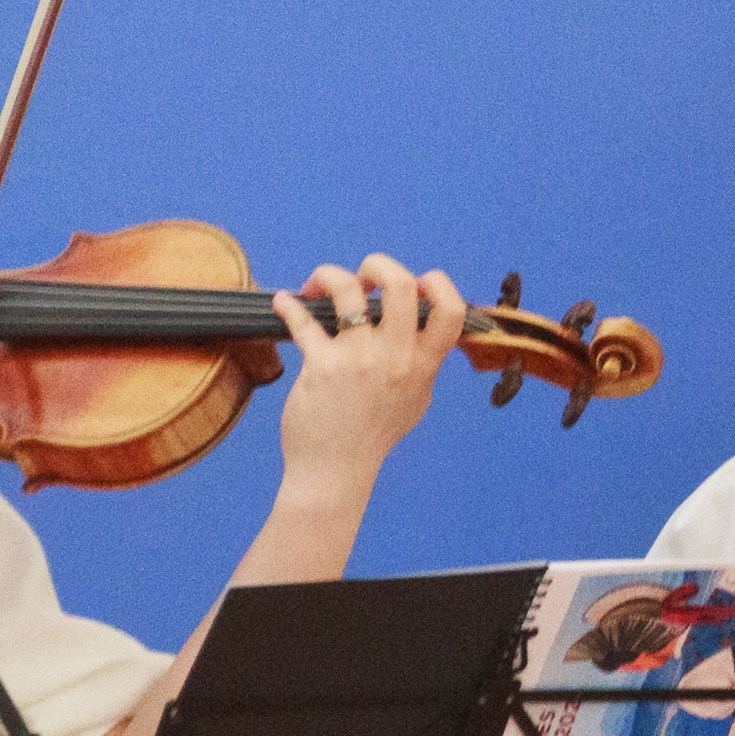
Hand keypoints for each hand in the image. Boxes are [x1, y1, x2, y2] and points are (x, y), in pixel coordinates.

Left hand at [272, 253, 464, 513]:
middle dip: (378, 264)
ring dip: (328, 276)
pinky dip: (288, 306)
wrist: (336, 471)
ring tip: (318, 287)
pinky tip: (284, 305)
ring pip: (346, 290)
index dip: (437, 283)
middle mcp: (394, 358)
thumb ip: (422, 364)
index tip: (414, 283)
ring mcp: (358, 360)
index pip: (450, 311)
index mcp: (422, 365)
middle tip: (362, 277)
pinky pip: (303, 320)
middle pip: (400, 284)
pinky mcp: (321, 365)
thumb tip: (423, 330)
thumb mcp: (415, 400)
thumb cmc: (373, 436)